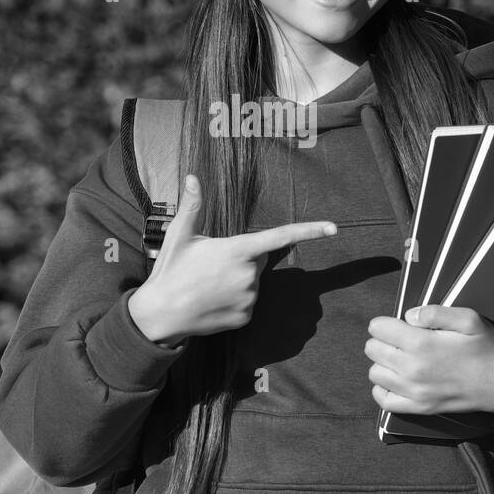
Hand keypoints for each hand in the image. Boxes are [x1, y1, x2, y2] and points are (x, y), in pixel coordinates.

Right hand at [128, 174, 337, 345]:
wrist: (160, 314)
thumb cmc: (171, 270)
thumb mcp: (180, 235)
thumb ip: (193, 205)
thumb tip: (192, 176)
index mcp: (238, 249)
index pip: (280, 237)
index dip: (309, 231)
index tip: (333, 227)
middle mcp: (249, 274)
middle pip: (259, 259)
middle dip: (243, 258)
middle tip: (212, 264)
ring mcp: (249, 298)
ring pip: (253, 282)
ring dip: (238, 279)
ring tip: (209, 284)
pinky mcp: (246, 317)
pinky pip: (248, 303)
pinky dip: (235, 300)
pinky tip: (213, 300)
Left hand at [365, 305, 493, 418]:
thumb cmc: (486, 348)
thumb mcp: (469, 319)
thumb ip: (435, 312)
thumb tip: (409, 316)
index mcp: (421, 343)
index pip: (378, 328)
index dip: (386, 322)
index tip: (400, 325)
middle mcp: (412, 369)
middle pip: (372, 349)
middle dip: (383, 340)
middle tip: (402, 340)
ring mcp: (414, 391)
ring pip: (374, 373)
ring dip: (383, 363)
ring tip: (400, 358)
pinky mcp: (418, 408)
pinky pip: (384, 400)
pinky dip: (383, 388)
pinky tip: (396, 379)